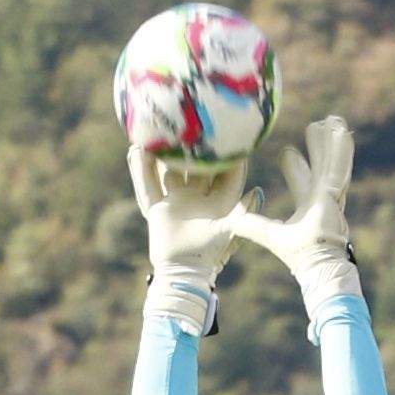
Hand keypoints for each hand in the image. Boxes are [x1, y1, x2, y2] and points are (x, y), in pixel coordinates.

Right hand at [129, 137, 244, 334]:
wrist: (184, 274)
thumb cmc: (211, 254)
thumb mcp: (231, 230)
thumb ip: (244, 212)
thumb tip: (259, 191)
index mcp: (217, 201)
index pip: (223, 172)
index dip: (227, 153)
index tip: (229, 129)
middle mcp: (196, 198)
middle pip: (194, 166)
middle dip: (192, 146)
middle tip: (191, 120)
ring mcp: (176, 202)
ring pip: (168, 171)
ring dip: (163, 153)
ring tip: (157, 129)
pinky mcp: (158, 209)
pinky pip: (147, 185)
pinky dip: (140, 170)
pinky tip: (135, 150)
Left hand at [230, 112, 357, 311]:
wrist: (317, 265)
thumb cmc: (299, 255)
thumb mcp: (270, 235)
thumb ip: (253, 226)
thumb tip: (232, 221)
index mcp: (309, 205)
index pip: (301, 180)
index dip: (294, 166)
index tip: (287, 152)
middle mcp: (322, 198)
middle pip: (320, 164)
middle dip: (317, 147)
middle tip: (314, 126)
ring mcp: (331, 194)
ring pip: (332, 160)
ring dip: (331, 141)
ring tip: (333, 119)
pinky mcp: (334, 193)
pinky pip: (339, 166)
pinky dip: (341, 149)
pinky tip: (342, 131)